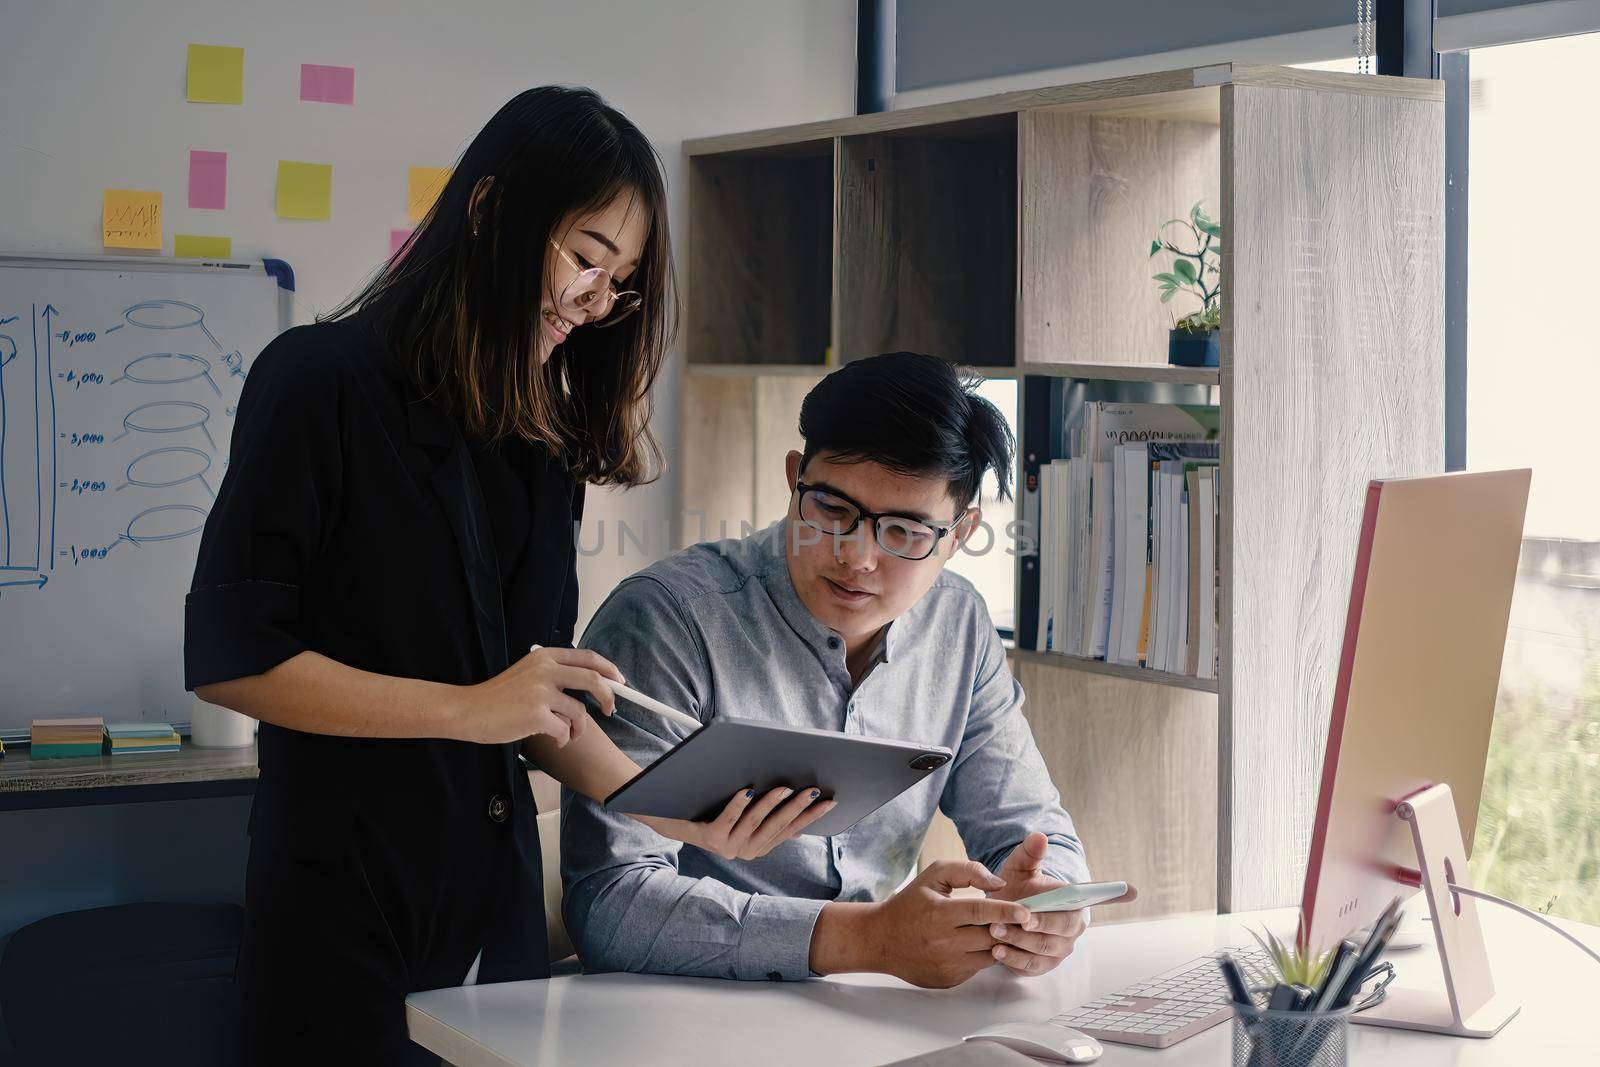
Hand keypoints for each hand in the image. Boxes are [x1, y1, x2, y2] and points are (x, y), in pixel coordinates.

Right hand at [449, 646, 623, 745]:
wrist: (468, 710)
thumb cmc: (497, 698)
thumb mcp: (526, 673)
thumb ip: (553, 674)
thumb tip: (590, 683)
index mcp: (544, 657)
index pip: (588, 657)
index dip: (609, 670)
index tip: (619, 682)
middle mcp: (545, 670)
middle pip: (593, 680)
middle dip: (609, 697)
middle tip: (611, 710)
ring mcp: (541, 692)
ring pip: (579, 712)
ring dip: (578, 728)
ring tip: (568, 734)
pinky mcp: (536, 714)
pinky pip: (564, 730)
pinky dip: (564, 738)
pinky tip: (554, 740)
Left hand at [636, 786, 836, 859]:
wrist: (672, 818)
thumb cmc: (714, 813)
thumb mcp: (745, 821)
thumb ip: (770, 822)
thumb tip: (802, 818)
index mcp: (758, 847)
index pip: (791, 830)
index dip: (811, 817)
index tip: (830, 801)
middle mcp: (745, 851)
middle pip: (776, 826)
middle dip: (797, 808)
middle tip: (814, 790)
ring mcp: (727, 847)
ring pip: (754, 823)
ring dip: (771, 804)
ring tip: (784, 787)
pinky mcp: (709, 838)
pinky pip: (727, 820)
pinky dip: (737, 805)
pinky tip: (746, 790)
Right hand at [865, 861, 1033, 988]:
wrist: (881, 939)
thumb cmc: (910, 904)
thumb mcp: (933, 876)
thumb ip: (967, 871)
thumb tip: (999, 884)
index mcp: (940, 914)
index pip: (981, 912)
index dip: (1006, 911)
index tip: (1026, 911)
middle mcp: (944, 942)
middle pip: (990, 936)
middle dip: (1008, 928)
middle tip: (1022, 919)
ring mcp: (947, 964)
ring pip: (988, 955)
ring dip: (996, 942)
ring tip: (996, 929)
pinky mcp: (949, 979)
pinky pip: (977, 967)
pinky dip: (980, 955)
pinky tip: (973, 943)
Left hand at [984, 832, 1137, 977]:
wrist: (999, 912)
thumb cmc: (1017, 888)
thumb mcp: (1020, 868)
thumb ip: (1029, 853)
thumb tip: (1039, 836)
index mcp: (1074, 902)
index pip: (1099, 897)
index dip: (1114, 894)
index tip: (1131, 890)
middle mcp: (1071, 927)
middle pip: (1062, 928)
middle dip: (1040, 923)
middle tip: (1020, 916)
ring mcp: (1058, 949)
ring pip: (1043, 948)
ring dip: (1020, 940)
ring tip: (996, 930)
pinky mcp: (1041, 965)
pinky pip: (1030, 966)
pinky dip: (1014, 959)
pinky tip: (998, 950)